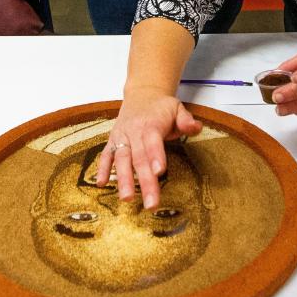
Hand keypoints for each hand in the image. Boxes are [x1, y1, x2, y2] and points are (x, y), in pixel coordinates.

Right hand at [94, 90, 201, 208]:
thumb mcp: (177, 108)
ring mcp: (121, 136)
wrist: (142, 94)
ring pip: (121, 159)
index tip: (159, 172)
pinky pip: (106, 155)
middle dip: (144, 181)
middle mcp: (133, 131)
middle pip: (139, 158)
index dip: (155, 156)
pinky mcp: (112, 141)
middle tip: (151, 203)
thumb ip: (186, 120)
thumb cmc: (161, 106)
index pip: (153, 141)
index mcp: (151, 124)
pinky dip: (102, 168)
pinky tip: (101, 184)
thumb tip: (196, 127)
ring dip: (123, 179)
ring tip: (127, 199)